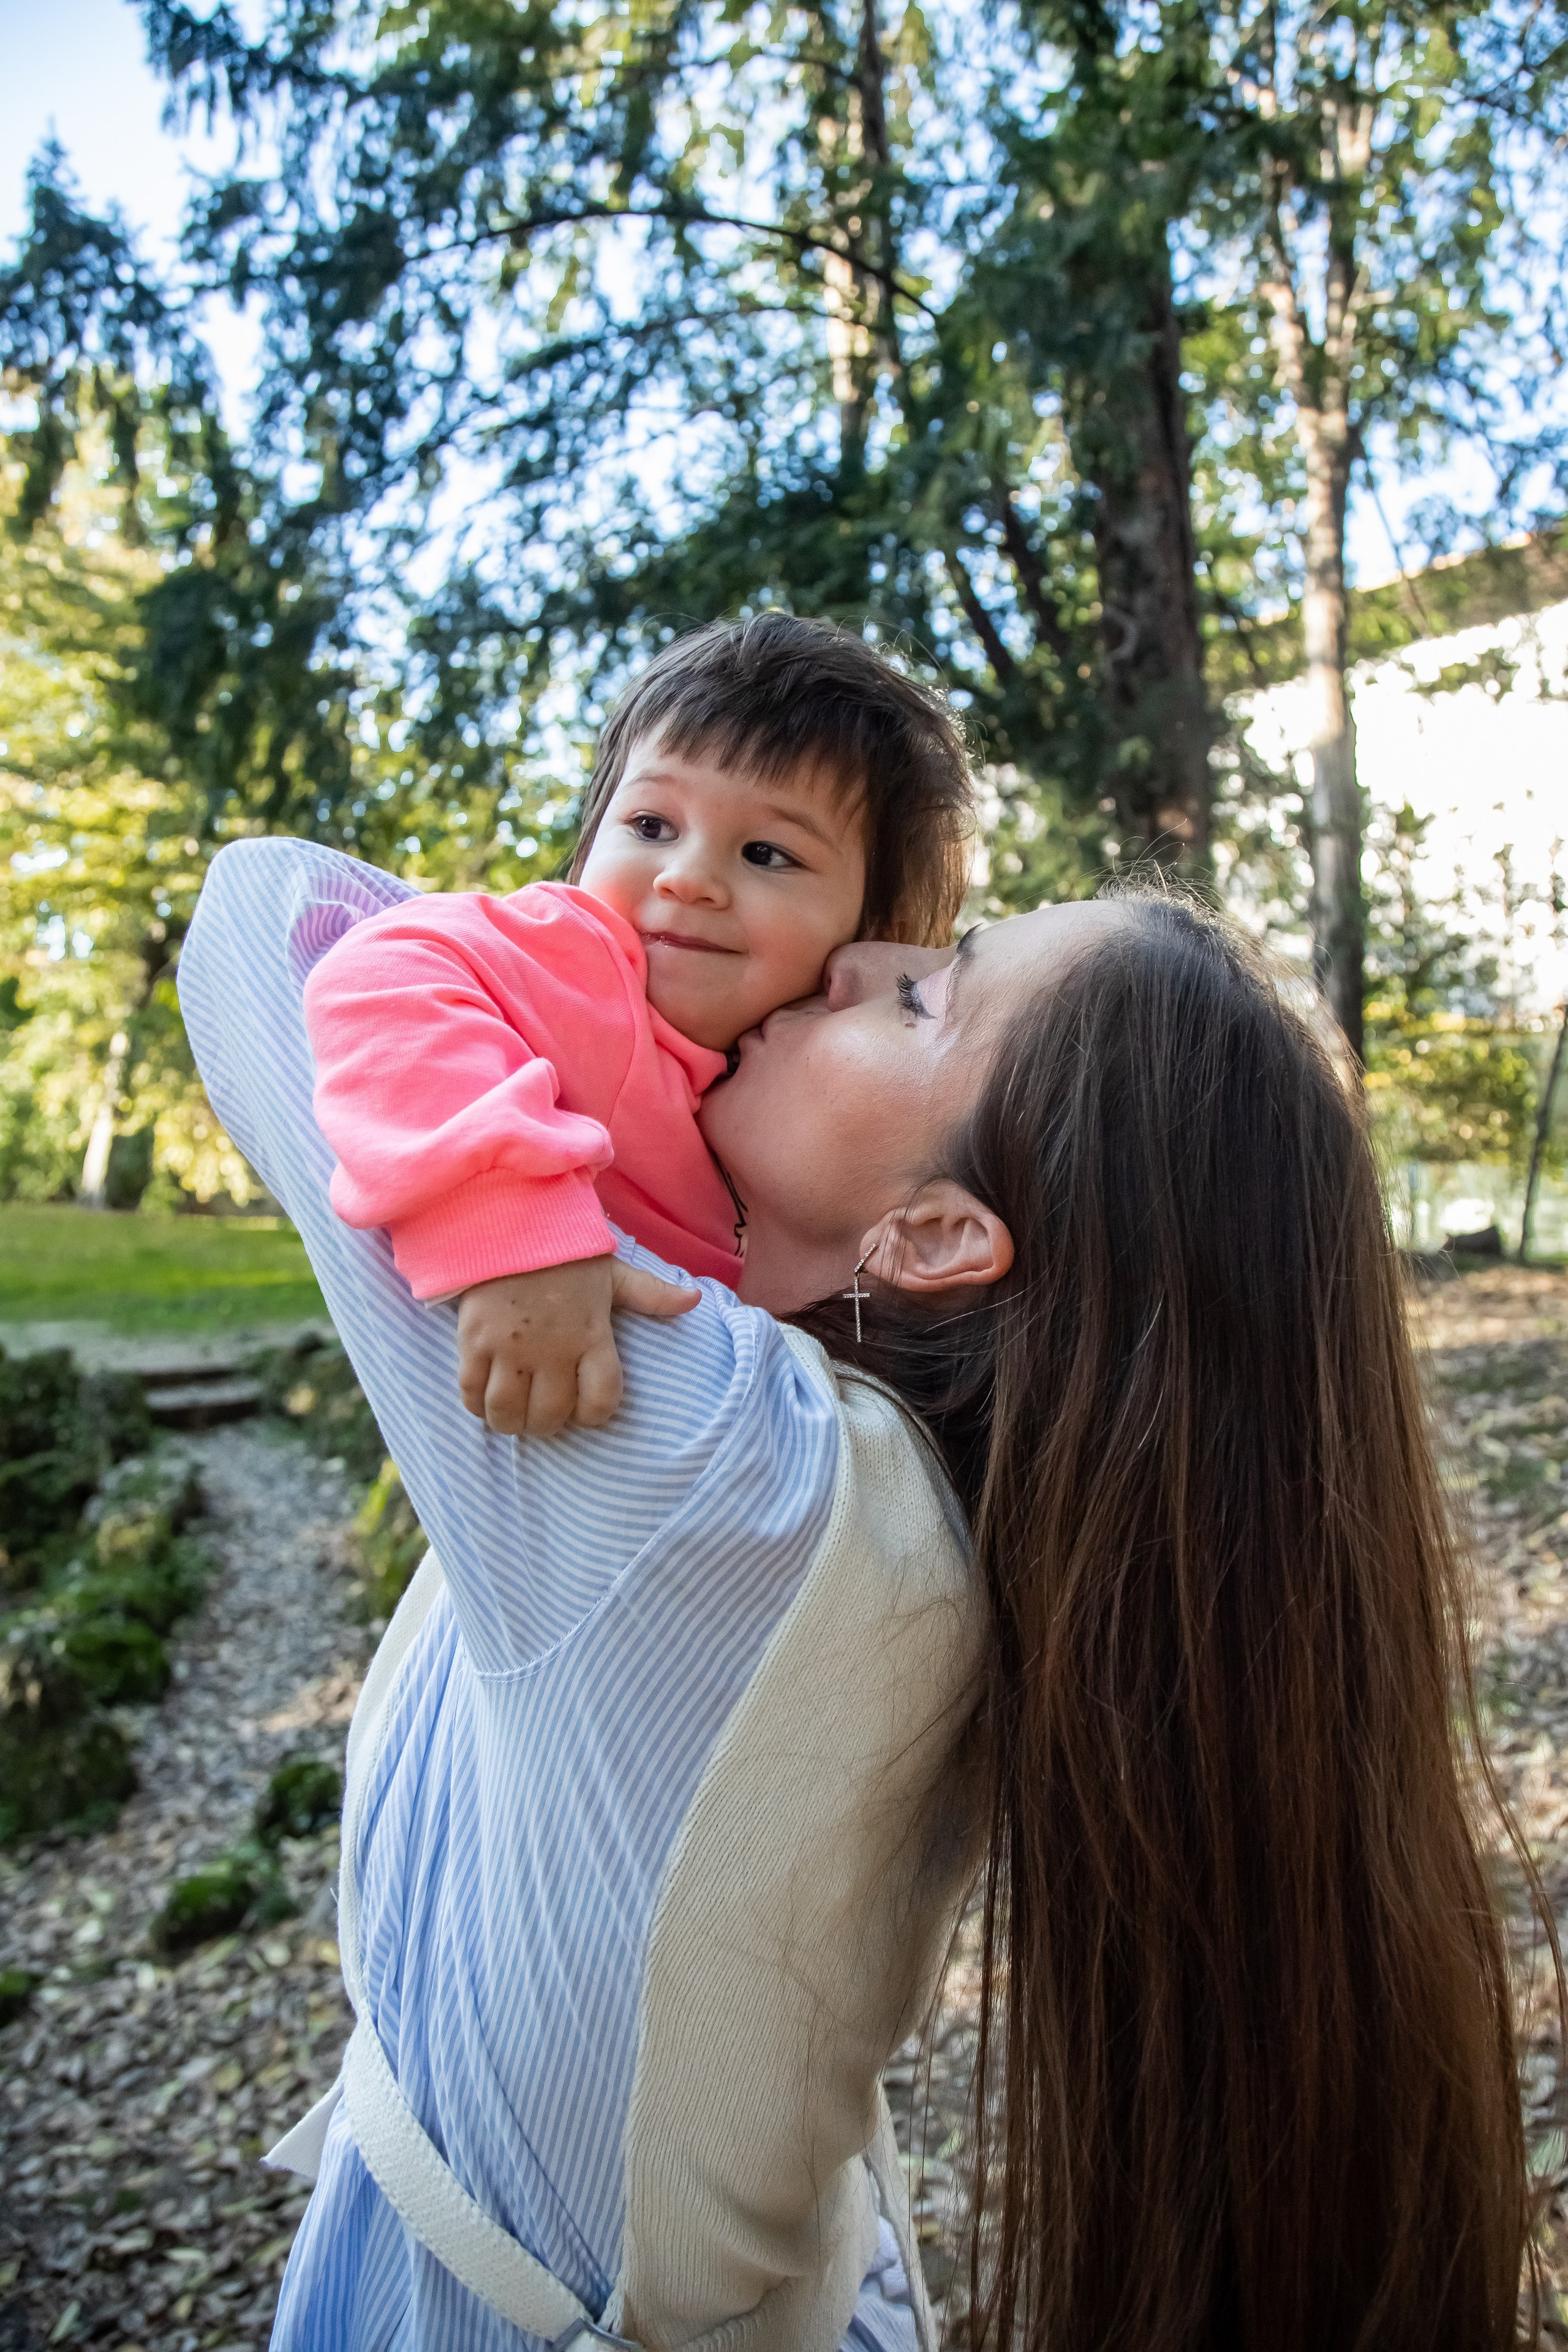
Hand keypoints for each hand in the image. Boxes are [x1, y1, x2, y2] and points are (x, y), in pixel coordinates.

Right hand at [456, 1255, 699, 1436]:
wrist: (508, 1222)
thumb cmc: (564, 1253)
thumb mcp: (612, 1272)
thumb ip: (651, 1294)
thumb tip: (695, 1299)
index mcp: (590, 1335)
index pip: (601, 1400)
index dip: (594, 1415)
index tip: (584, 1410)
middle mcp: (551, 1349)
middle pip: (550, 1415)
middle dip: (547, 1425)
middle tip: (543, 1416)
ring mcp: (509, 1347)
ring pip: (506, 1413)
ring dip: (510, 1423)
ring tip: (513, 1416)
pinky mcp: (474, 1342)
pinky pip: (470, 1392)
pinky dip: (476, 1406)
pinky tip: (484, 1399)